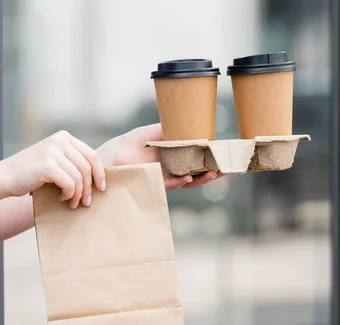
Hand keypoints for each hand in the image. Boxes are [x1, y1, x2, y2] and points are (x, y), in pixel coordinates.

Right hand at [0, 130, 105, 208]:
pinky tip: (61, 198)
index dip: (100, 173)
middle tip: (87, 202)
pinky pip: (70, 184)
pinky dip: (69, 195)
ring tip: (73, 204)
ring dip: (78, 194)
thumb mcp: (54, 159)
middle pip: (87, 167)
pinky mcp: (47, 166)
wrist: (3, 177)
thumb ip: (72, 162)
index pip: (92, 155)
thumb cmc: (31, 173)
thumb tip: (99, 178)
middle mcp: (60, 141)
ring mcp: (53, 152)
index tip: (101, 188)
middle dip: (90, 188)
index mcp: (64, 137)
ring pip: (79, 177)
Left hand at [97, 123, 222, 189]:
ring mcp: (167, 176)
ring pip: (189, 180)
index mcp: (175, 156)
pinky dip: (181, 182)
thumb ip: (171, 130)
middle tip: (226, 169)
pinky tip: (189, 178)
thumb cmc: (132, 143)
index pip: (198, 159)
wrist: (113, 155)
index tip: (224, 156)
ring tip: (213, 173)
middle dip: (213, 172)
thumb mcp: (155, 132)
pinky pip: (172, 184)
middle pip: (198, 172)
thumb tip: (191, 125)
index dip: (211, 159)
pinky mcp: (157, 183)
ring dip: (201, 178)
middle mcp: (174, 167)